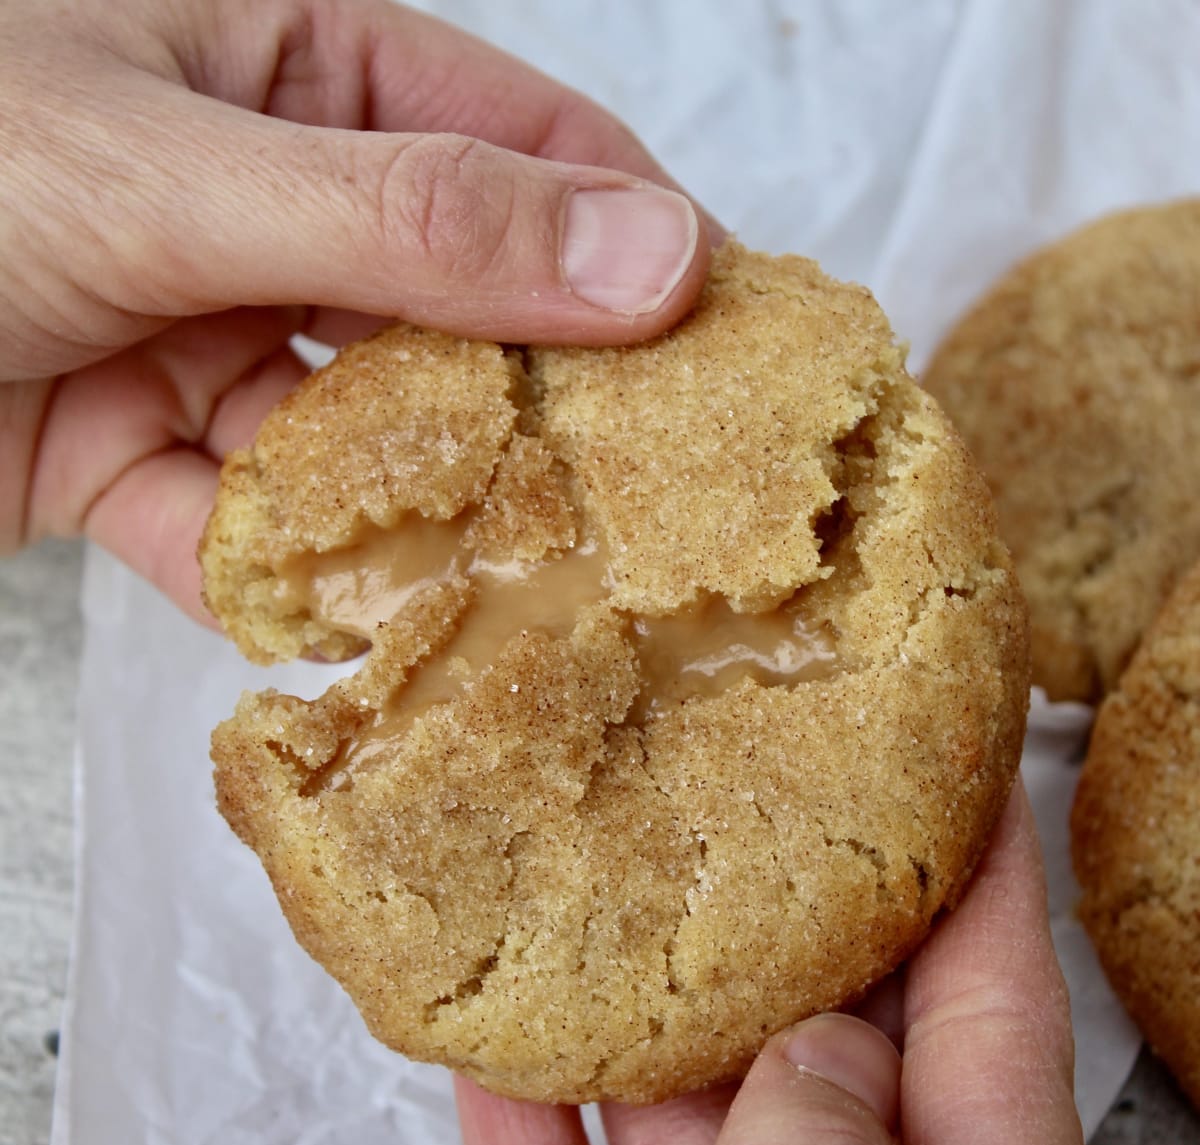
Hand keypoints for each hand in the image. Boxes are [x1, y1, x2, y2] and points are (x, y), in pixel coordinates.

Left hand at [0, 0, 709, 619]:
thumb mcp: (181, 169)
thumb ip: (421, 220)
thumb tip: (654, 252)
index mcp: (293, 68)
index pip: (519, 145)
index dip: (631, 233)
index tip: (730, 335)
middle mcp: (270, 202)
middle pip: (460, 305)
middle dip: (542, 397)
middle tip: (651, 490)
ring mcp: (211, 334)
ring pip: (365, 433)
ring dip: (418, 507)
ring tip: (526, 580)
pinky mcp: (143, 454)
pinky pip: (252, 522)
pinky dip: (286, 572)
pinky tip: (343, 619)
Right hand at [456, 781, 1089, 1144]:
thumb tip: (811, 1055)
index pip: (990, 998)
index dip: (974, 854)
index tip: (946, 734)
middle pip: (822, 1024)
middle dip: (774, 893)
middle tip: (731, 762)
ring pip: (680, 1101)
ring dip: (621, 993)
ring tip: (582, 860)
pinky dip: (523, 1117)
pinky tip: (475, 1037)